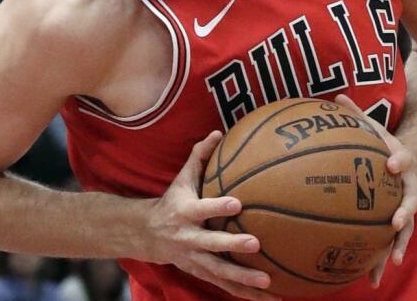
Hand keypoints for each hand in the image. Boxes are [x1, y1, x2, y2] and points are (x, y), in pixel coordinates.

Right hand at [145, 131, 278, 299]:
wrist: (146, 234)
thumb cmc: (173, 201)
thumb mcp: (182, 178)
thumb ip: (200, 156)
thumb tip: (218, 132)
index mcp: (184, 212)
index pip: (202, 208)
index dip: (217, 206)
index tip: (238, 203)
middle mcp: (188, 238)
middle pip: (211, 244)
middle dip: (232, 245)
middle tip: (255, 244)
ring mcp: (194, 259)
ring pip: (219, 272)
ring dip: (243, 279)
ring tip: (268, 283)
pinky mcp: (201, 273)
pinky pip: (225, 286)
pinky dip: (246, 294)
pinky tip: (270, 299)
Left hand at [334, 95, 416, 287]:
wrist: (405, 164)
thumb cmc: (381, 145)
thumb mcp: (373, 129)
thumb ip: (356, 115)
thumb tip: (335, 97)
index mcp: (402, 161)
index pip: (404, 159)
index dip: (400, 161)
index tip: (393, 164)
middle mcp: (409, 187)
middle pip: (412, 200)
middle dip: (405, 211)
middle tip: (397, 221)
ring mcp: (407, 207)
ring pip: (406, 229)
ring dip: (399, 245)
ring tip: (392, 261)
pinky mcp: (398, 223)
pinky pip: (391, 242)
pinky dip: (383, 257)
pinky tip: (372, 277)